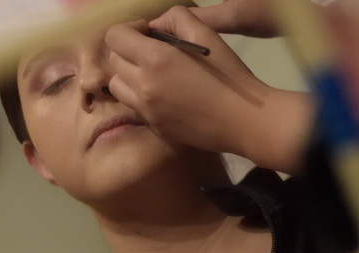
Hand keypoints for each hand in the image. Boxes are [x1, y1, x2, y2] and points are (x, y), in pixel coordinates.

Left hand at [105, 7, 312, 172]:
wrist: (247, 122)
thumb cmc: (230, 76)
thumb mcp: (208, 35)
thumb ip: (176, 19)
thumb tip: (156, 26)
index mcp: (154, 59)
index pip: (114, 36)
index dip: (128, 30)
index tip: (148, 34)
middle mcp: (143, 86)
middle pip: (112, 62)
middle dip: (126, 51)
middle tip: (150, 53)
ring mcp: (147, 111)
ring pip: (117, 87)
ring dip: (128, 76)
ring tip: (152, 76)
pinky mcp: (156, 128)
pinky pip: (135, 108)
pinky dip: (142, 98)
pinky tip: (167, 97)